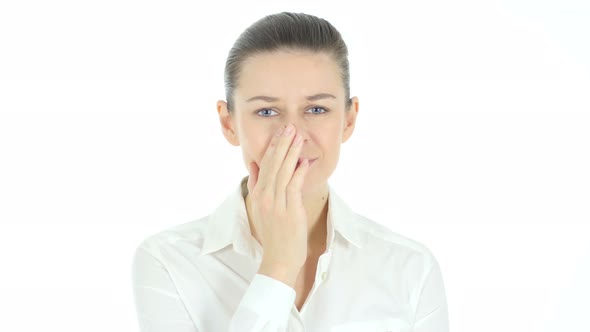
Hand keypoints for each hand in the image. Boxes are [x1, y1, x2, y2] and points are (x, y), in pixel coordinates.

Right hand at [246, 123, 310, 286]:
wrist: (278, 258)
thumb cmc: (273, 234)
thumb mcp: (259, 207)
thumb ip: (256, 185)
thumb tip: (254, 164)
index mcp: (258, 194)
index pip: (265, 165)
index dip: (274, 147)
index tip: (280, 133)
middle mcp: (265, 196)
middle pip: (274, 164)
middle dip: (282, 144)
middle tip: (290, 127)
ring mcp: (277, 203)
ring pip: (284, 172)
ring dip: (292, 153)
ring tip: (298, 137)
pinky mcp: (289, 210)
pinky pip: (294, 186)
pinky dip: (299, 172)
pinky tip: (304, 161)